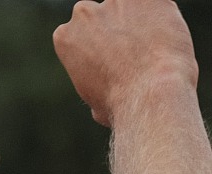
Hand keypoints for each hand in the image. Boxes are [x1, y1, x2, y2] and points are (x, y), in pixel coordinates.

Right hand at [53, 0, 196, 126]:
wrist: (151, 93)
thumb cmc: (120, 105)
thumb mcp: (94, 99)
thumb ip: (95, 78)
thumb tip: (105, 82)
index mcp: (66, 37)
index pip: (76, 35)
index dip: (93, 50)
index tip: (106, 63)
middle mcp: (86, 13)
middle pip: (99, 17)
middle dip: (111, 31)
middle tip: (129, 55)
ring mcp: (118, 0)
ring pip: (129, 9)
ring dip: (137, 25)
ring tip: (150, 51)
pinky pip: (157, 7)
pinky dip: (162, 21)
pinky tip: (166, 44)